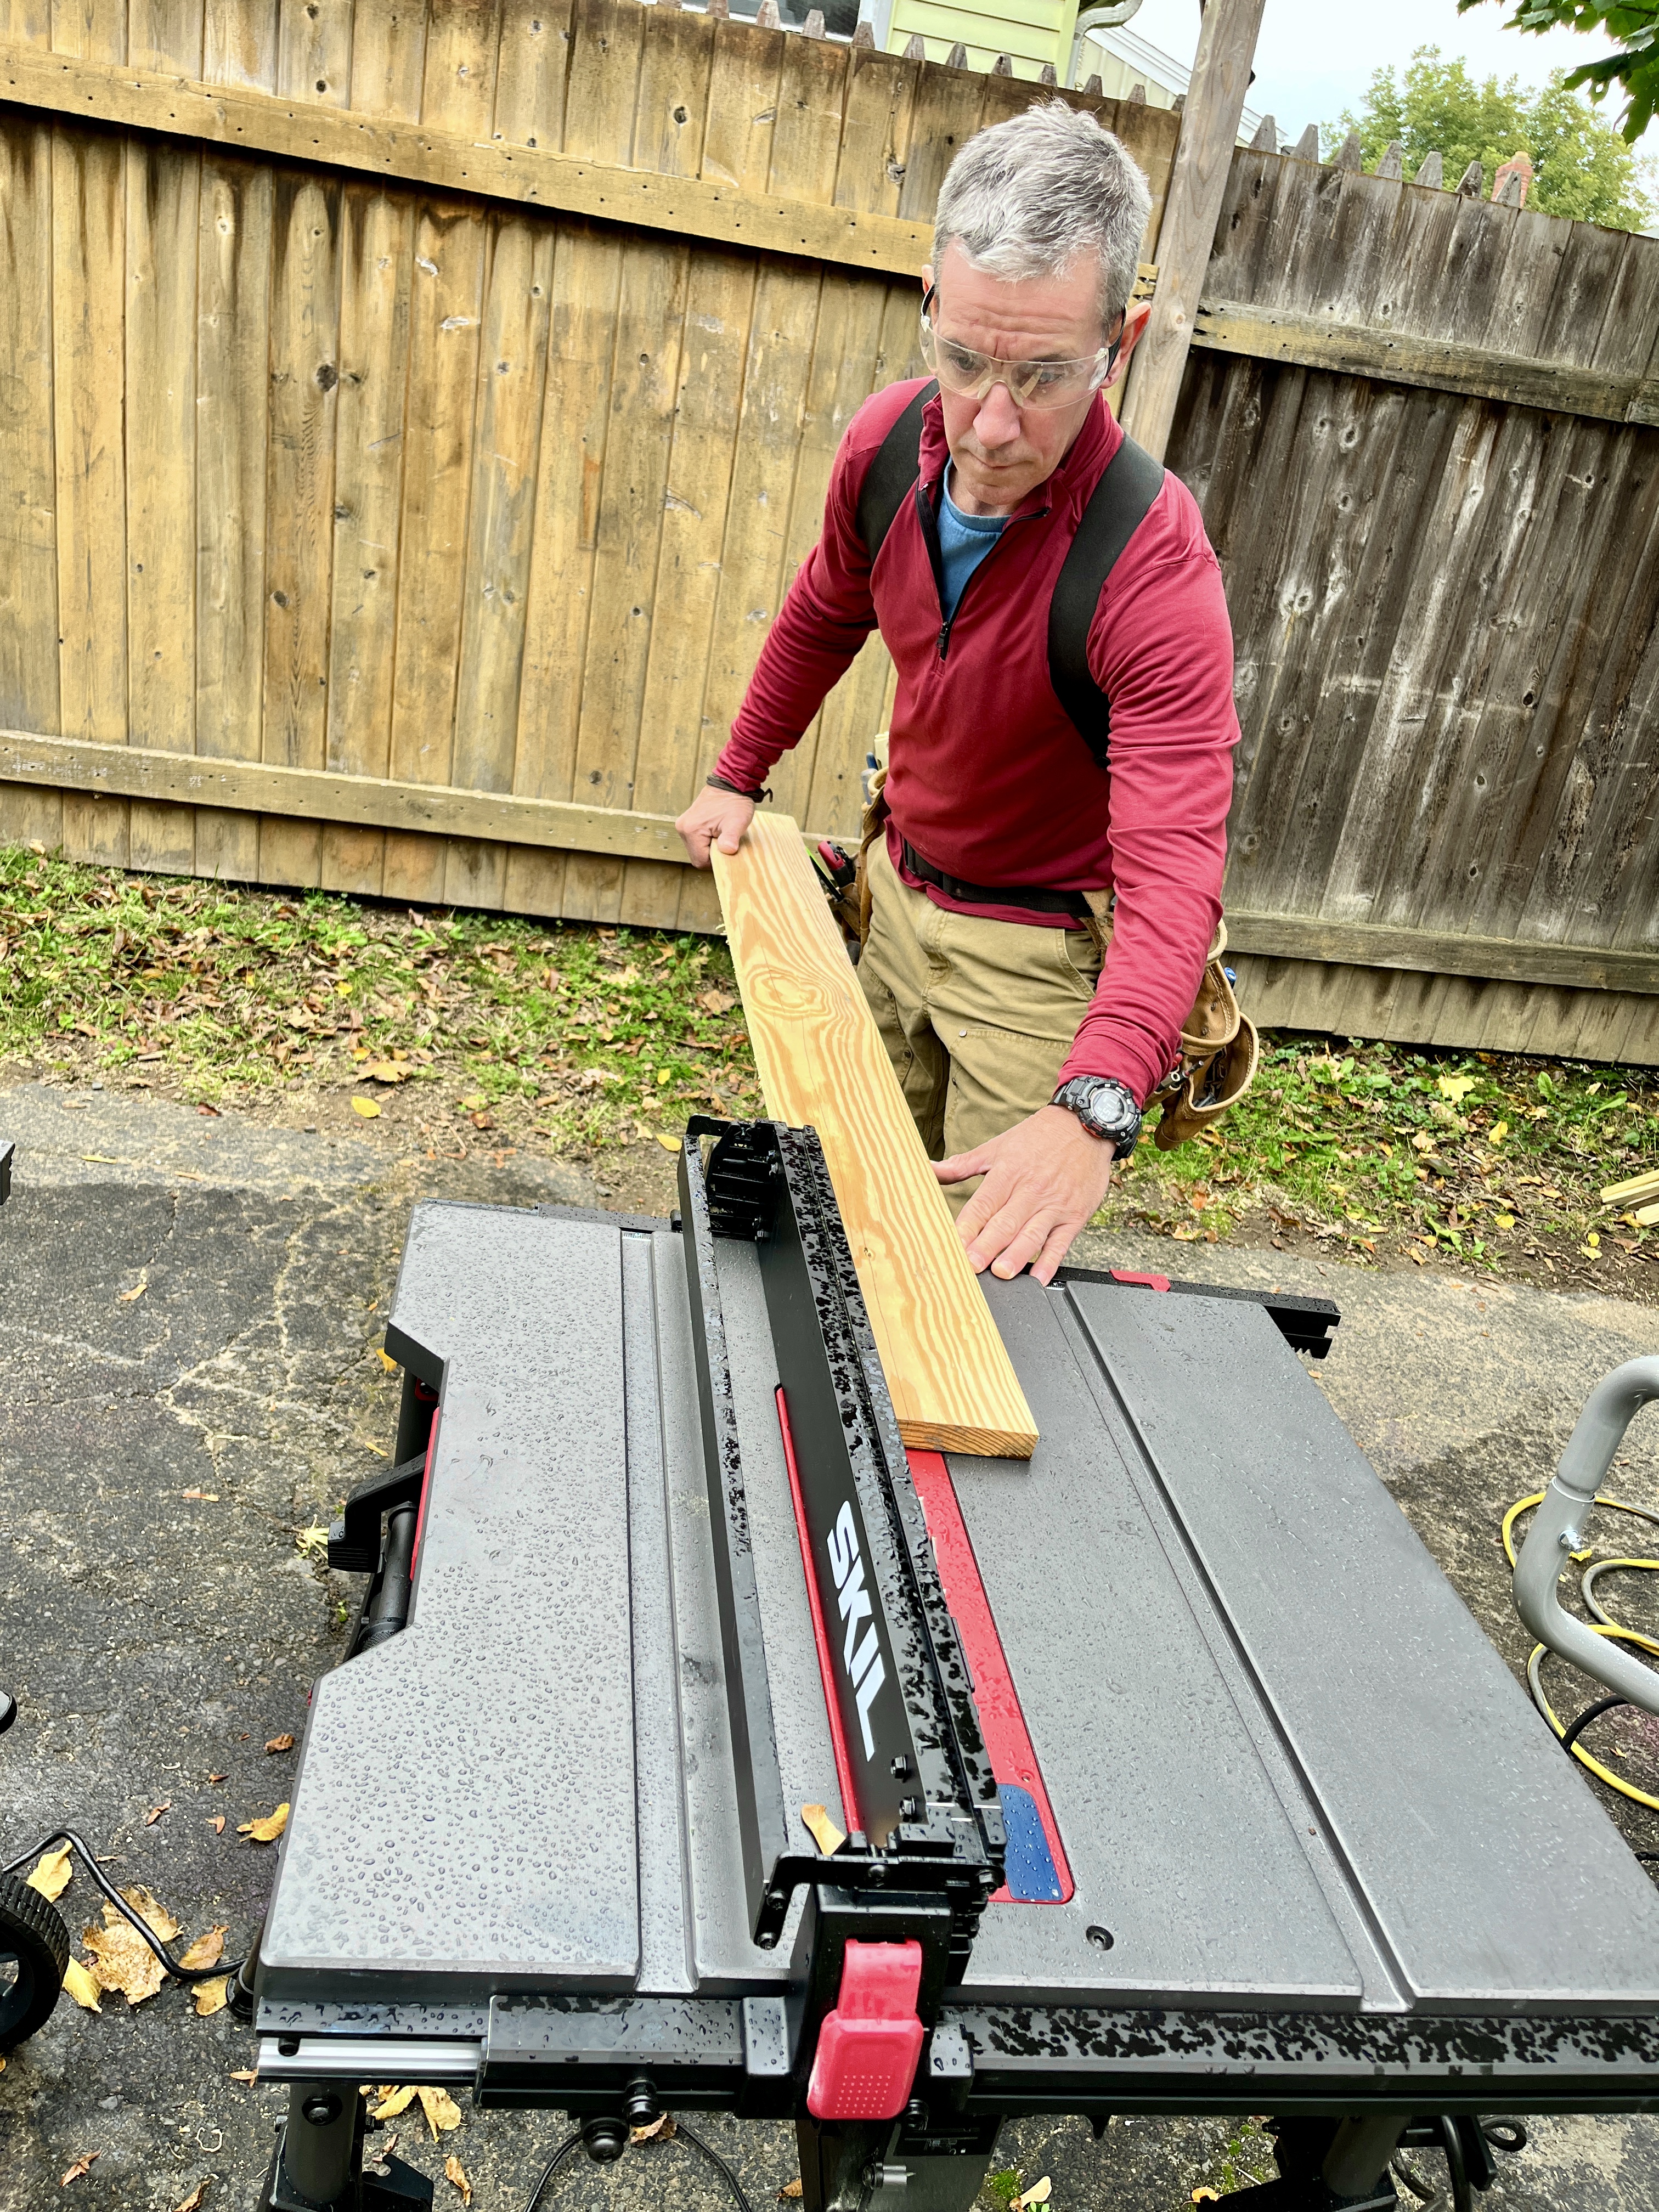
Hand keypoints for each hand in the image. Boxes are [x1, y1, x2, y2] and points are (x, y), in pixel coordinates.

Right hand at [675, 786, 754, 867]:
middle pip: (696, 856)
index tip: (726, 849)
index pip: (700, 861)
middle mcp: (683, 828)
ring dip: (709, 848)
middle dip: (712, 854)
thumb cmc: (735, 802)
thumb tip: (727, 850)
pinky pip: (696, 841)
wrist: (731, 784)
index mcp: (691, 830)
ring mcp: (684, 825)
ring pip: (696, 849)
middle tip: (725, 841)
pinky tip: (716, 832)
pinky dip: (706, 841)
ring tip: (721, 835)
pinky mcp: (688, 822)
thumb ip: (730, 838)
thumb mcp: (736, 822)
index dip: (715, 861)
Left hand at [935, 1104, 1115, 1285]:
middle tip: (972, 1265)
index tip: (953, 1245)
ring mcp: (1054, 1205)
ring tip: (1002, 1273)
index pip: (983, 1204)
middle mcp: (1030, 1190)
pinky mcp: (1075, 1215)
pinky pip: (1061, 1242)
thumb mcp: (997, 1147)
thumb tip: (929, 1169)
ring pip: (1032, 1233)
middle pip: (1005, 1222)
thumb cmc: (1038, 1138)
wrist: (1085, 1126)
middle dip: (987, 1245)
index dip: (967, 1226)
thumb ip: (961, 1165)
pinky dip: (1051, 1261)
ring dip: (1017, 1255)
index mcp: (1007, 1173)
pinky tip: (1039, 1277)